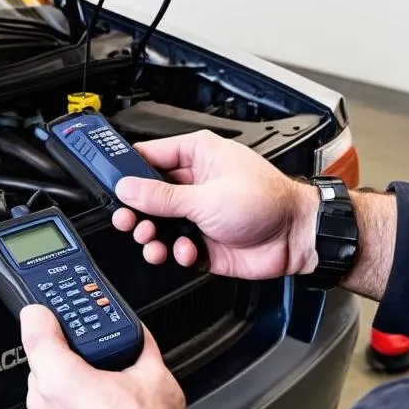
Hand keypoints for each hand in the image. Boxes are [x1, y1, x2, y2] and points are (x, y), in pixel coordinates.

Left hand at [21, 305, 196, 408]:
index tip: (45, 309)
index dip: (40, 315)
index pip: (34, 331)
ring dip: (66, 384)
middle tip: (85, 347)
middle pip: (40, 364)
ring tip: (98, 381)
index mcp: (62, 378)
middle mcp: (48, 404)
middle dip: (61, 353)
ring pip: (48, 395)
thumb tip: (138, 336)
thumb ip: (141, 348)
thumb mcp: (154, 377)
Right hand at [112, 130, 319, 279]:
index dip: (127, 171)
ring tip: (154, 242)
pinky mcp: (203, 241)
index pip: (148, 156)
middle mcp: (195, 182)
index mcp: (197, 155)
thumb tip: (128, 188)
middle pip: (148, 195)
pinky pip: (175, 247)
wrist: (297, 238)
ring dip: (153, 237)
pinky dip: (176, 253)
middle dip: (136, 212)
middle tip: (128, 221)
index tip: (112, 186)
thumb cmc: (268, 202)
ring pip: (159, 225)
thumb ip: (161, 197)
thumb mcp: (206, 197)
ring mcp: (198, 213)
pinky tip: (186, 251)